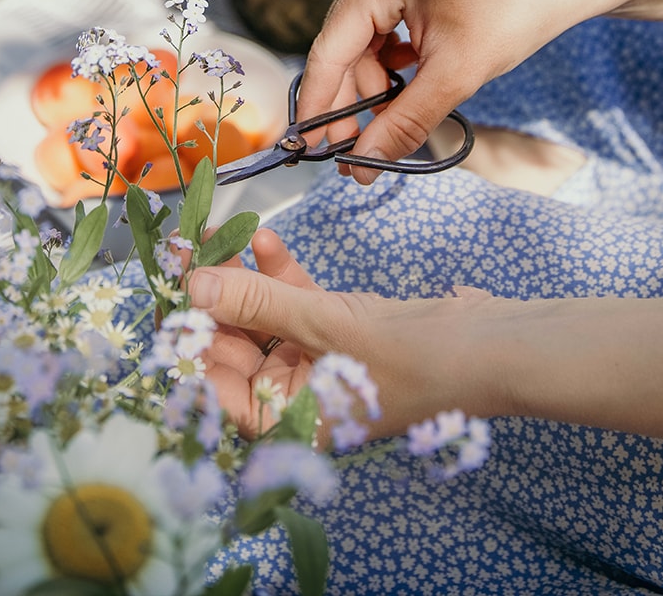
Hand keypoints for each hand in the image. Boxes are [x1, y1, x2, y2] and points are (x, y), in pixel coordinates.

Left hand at [189, 228, 516, 441]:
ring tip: (216, 236)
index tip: (170, 301)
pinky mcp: (338, 330)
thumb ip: (257, 303)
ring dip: (243, 279)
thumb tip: (193, 284)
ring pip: (263, 319)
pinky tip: (263, 239)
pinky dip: (281, 274)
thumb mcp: (324, 326)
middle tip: (186, 255)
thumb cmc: (413, 357)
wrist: (492, 345)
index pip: (217, 397)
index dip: (189, 350)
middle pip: (236, 350)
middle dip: (212, 301)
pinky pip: (296, 303)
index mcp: (289, 427)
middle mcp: (297, 401)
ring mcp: (318, 363)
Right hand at [297, 0, 616, 182]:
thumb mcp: (458, 74)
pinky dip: (390, 66)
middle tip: (355, 160)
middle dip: (351, 105)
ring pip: (361, 46)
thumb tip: (362, 165)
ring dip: (374, 88)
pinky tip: (408, 88)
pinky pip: (380, 32)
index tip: (309, 152)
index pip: (329, 52)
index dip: (317, 107)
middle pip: (342, 50)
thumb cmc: (518, 10)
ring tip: (392, 125)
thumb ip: (404, 121)